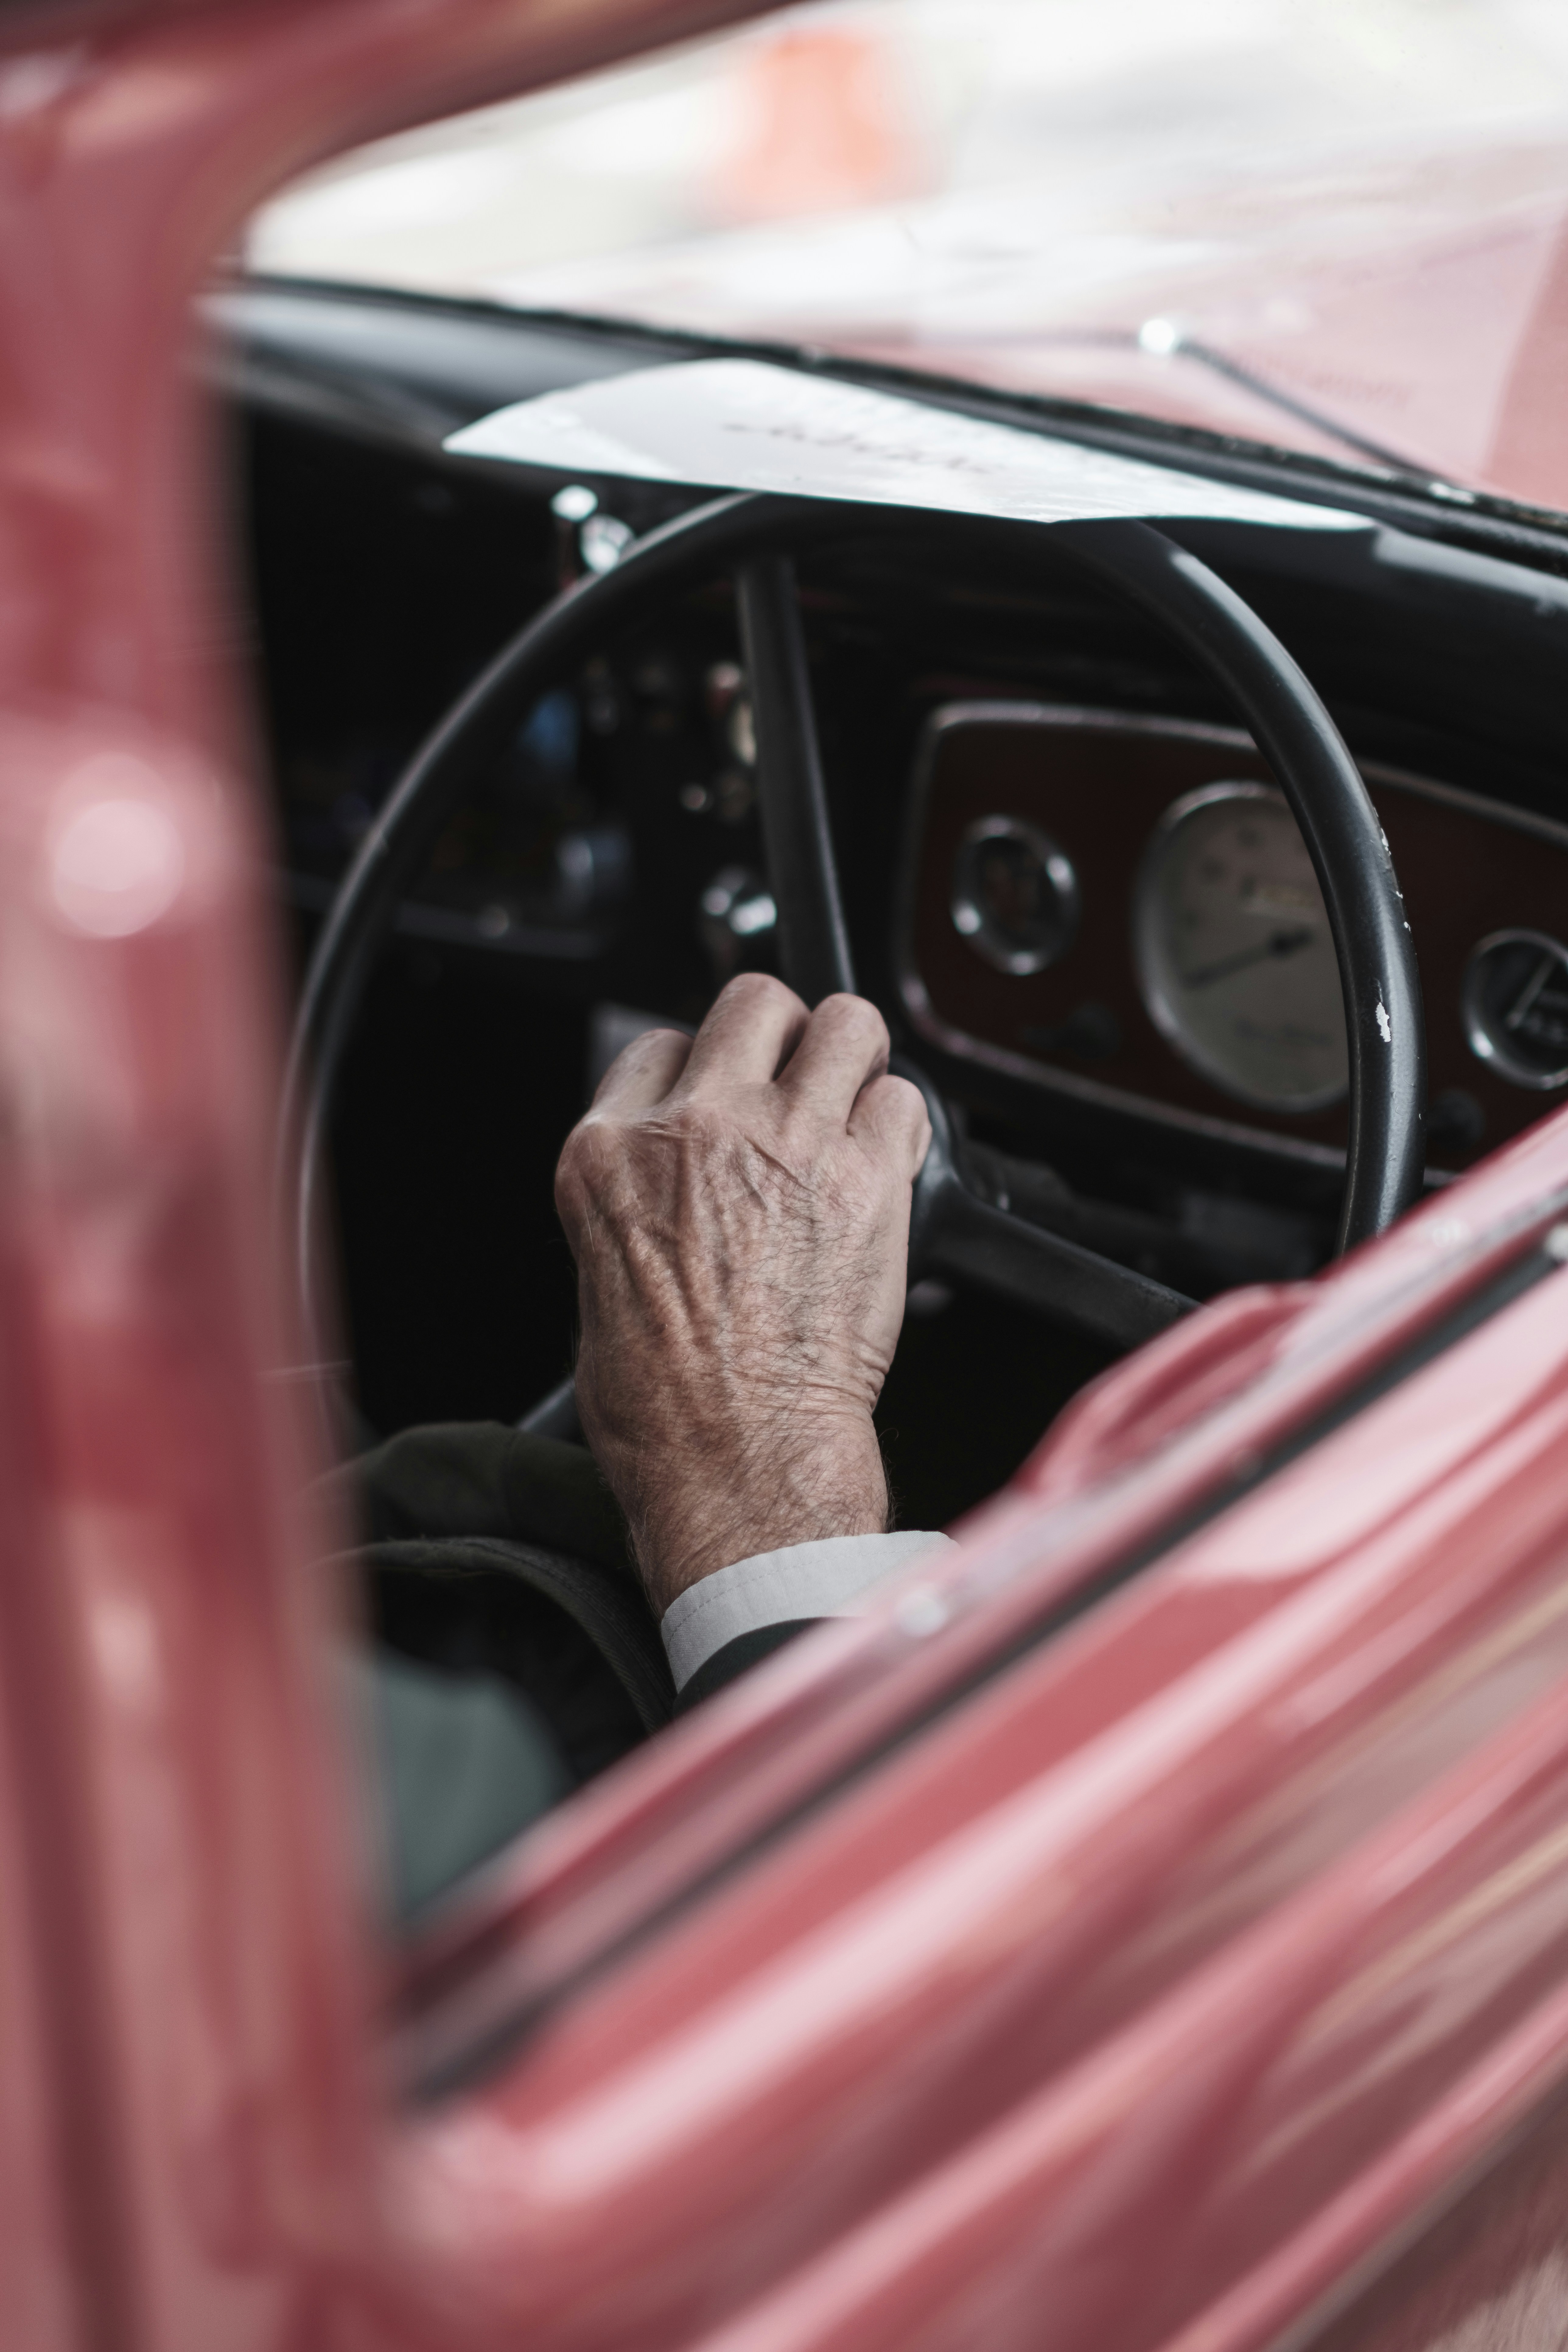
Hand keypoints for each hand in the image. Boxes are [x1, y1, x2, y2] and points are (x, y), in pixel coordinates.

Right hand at [554, 975, 930, 1614]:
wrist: (735, 1458)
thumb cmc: (666, 1400)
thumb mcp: (604, 1269)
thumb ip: (647, 1190)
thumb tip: (685, 1170)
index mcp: (613, 1151)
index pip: (661, 1043)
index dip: (701, 1067)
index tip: (722, 1098)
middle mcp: (698, 1128)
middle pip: (755, 1002)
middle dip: (782, 1035)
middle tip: (797, 1084)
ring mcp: (787, 1145)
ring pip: (846, 1023)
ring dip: (852, 1060)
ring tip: (850, 1107)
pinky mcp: (867, 1180)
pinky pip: (904, 1100)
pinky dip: (900, 1125)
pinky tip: (882, 1165)